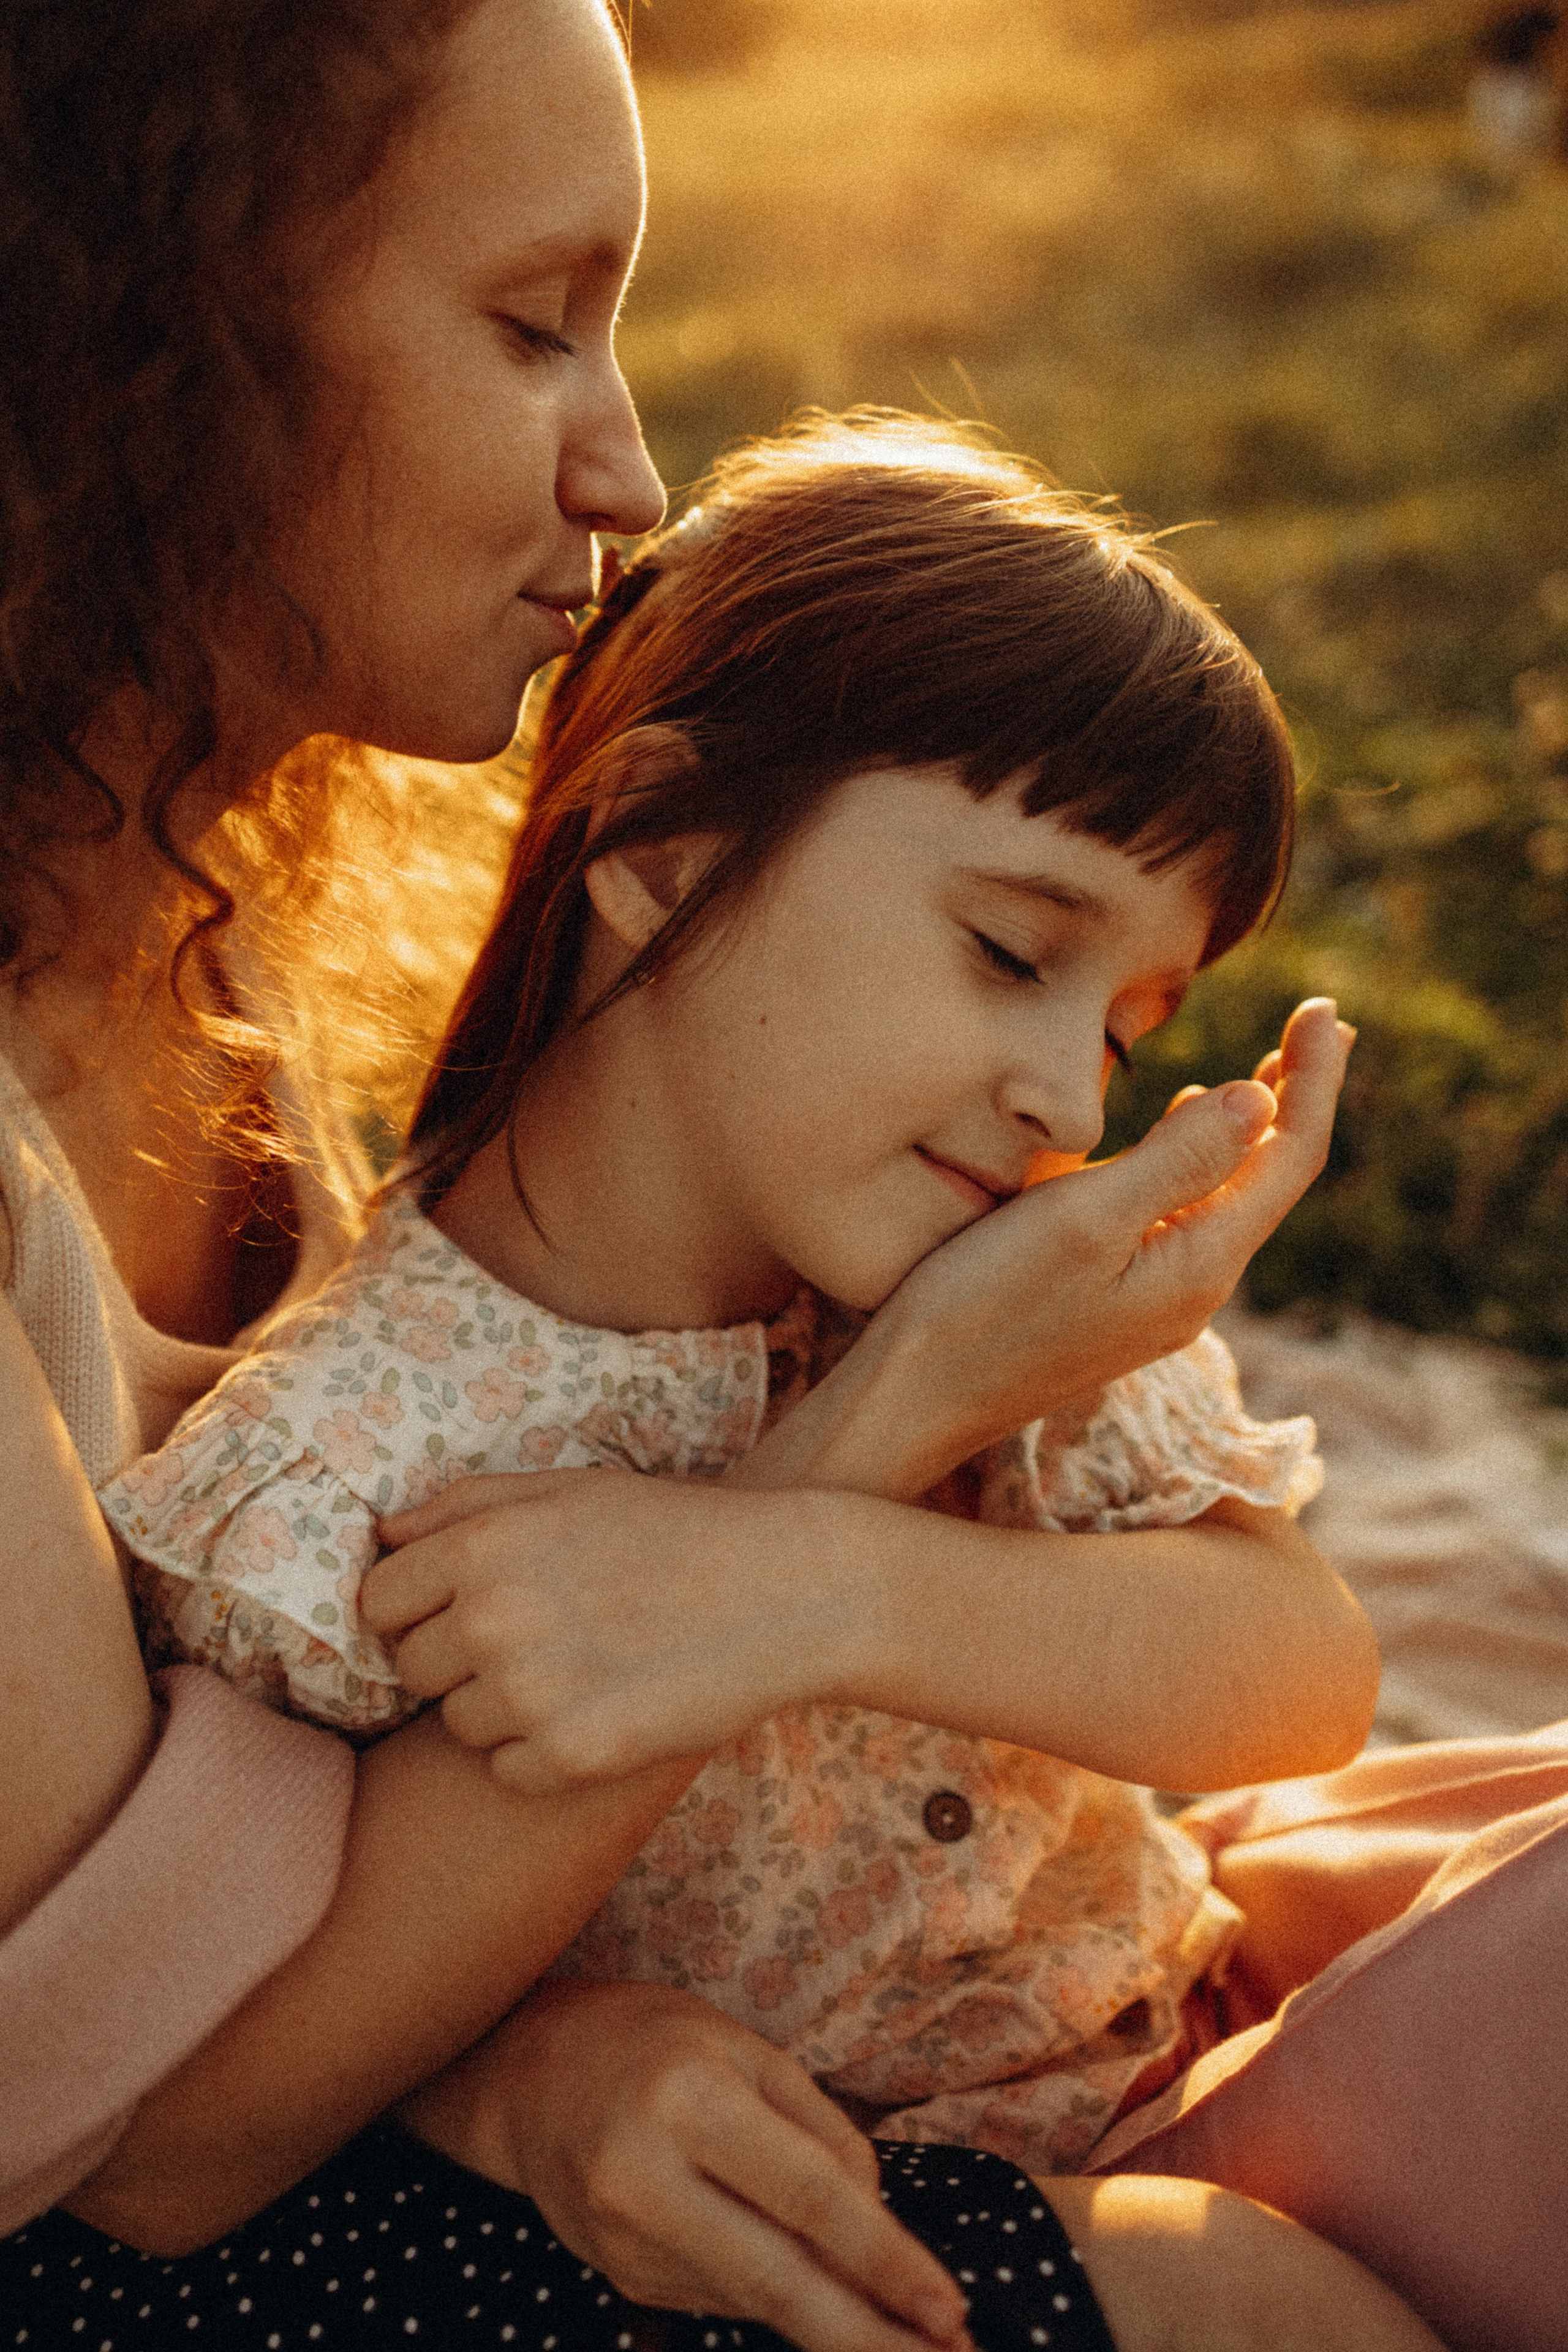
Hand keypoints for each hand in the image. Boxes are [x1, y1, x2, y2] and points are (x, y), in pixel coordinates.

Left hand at [365, 1473, 885, 1787]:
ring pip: (457, 1724)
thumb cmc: (676, 1530)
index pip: (376, 1602)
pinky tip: (600, 1706)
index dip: (411, 1608)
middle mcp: (495, 1620)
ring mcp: (533, 1694)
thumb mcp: (569, 1488)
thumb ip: (463, 1506)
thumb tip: (383, 1537)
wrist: (791, 1591)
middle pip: (409, 1669)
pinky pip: (507, 1771)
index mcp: (484, 1546)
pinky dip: (541, 1753)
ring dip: (501, 1706)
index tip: (453, 1611)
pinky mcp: (574, 1757)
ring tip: (578, 1666)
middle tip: (533, 1636)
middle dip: (455, 1657)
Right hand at [398, 1980, 972, 2351]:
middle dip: (867, 2336)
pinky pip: (723, 2297)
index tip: (948, 2309)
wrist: (527, 2074)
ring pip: (754, 2299)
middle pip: (777, 2282)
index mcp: (688, 2101)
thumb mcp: (747, 2050)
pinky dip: (777, 2296)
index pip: (804, 2198)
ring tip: (906, 2337)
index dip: (884, 2261)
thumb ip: (822, 2133)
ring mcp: (625, 2240)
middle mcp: (646, 2179)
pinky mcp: (621, 2277)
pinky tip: (812, 2285)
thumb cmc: (655, 2043)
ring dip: (835, 2323)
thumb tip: (878, 2224)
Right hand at [737, 997, 1352, 1499]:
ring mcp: (1156, 1303)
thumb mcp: (1081, 1220)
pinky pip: (1186, 1219)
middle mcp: (1193, 1289)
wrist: (915, 1400)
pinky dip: (1202, 1162)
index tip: (1322, 1006)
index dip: (1314, 1078)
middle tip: (1323, 1026)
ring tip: (1274, 1073)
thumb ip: (1175, 1160)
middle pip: (1270, 1178)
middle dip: (1300, 1098)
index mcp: (1198, 1263)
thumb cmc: (985, 1305)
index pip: (1290, 1157)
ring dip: (1254, 1129)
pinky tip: (1187, 1133)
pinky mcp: (1116, 1304)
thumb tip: (1261, 1100)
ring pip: (1229, 1199)